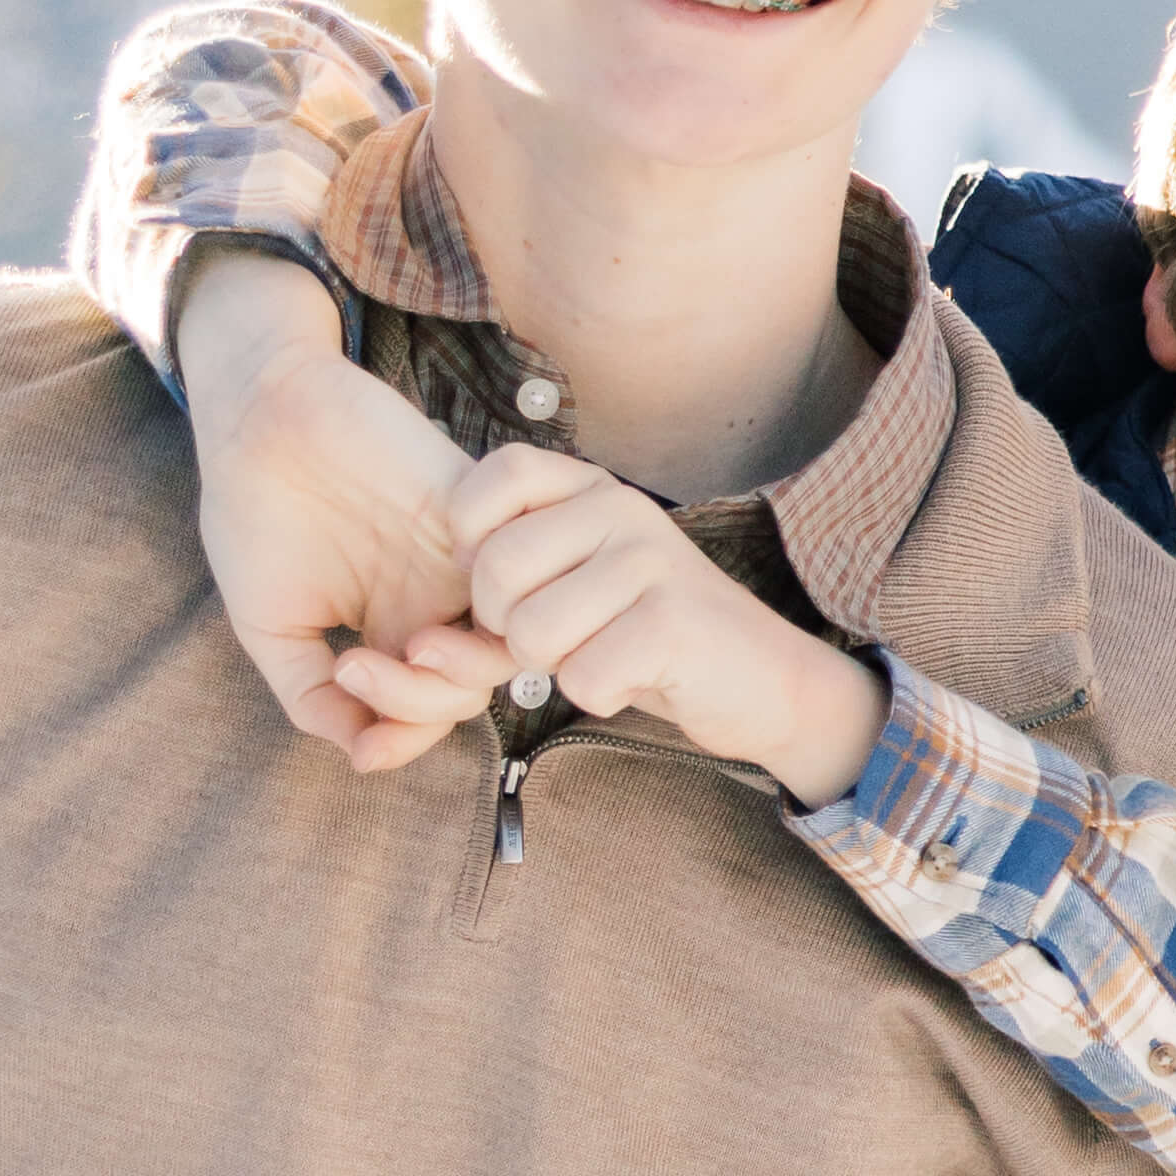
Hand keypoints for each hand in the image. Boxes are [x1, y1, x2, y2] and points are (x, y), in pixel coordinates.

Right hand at [172, 245, 499, 762]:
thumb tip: (360, 756)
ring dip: (457, 676)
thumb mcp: (271, 626)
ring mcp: (460, 557)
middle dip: (419, 708)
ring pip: (501, 648)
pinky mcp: (476, 508)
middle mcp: (433, 600)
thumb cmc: (255, 514)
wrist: (258, 413)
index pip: (429, 709)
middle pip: (468, 689)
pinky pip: (520, 575)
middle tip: (355, 672)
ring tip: (406, 652)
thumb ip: (309, 695)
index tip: (364, 747)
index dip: (407, 742)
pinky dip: (489, 615)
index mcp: (391, 630)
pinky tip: (428, 621)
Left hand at [330, 455, 887, 800]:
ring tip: (604, 654)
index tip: (507, 585)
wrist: (760, 679)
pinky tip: (637, 677)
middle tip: (560, 639)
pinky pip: (581, 677)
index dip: (472, 543)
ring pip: (533, 635)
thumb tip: (414, 649)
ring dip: (557, 669)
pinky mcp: (672, 621)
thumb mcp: (569, 600)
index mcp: (588, 487)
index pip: (489, 479)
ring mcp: (648, 560)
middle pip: (496, 572)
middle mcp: (617, 508)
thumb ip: (495, 608)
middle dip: (510, 630)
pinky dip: (600, 696)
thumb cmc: (646, 638)